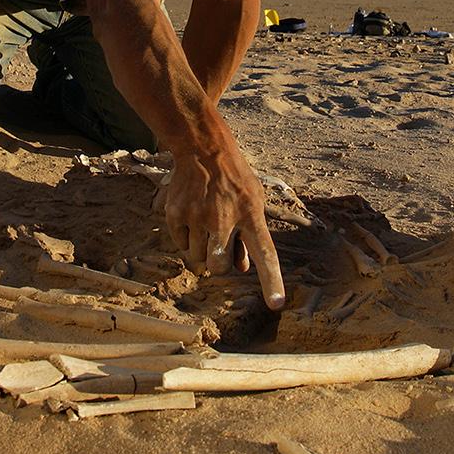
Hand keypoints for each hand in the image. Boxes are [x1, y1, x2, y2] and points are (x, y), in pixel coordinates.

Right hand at [165, 145, 287, 309]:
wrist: (202, 149)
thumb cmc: (234, 179)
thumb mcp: (253, 202)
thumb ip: (248, 237)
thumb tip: (242, 269)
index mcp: (252, 216)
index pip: (266, 255)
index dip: (272, 282)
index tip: (277, 304)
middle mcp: (225, 219)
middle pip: (218, 267)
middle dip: (217, 263)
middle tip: (217, 244)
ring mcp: (198, 217)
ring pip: (197, 258)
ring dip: (201, 249)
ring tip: (204, 222)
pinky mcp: (176, 214)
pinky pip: (181, 244)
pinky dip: (185, 237)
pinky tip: (192, 215)